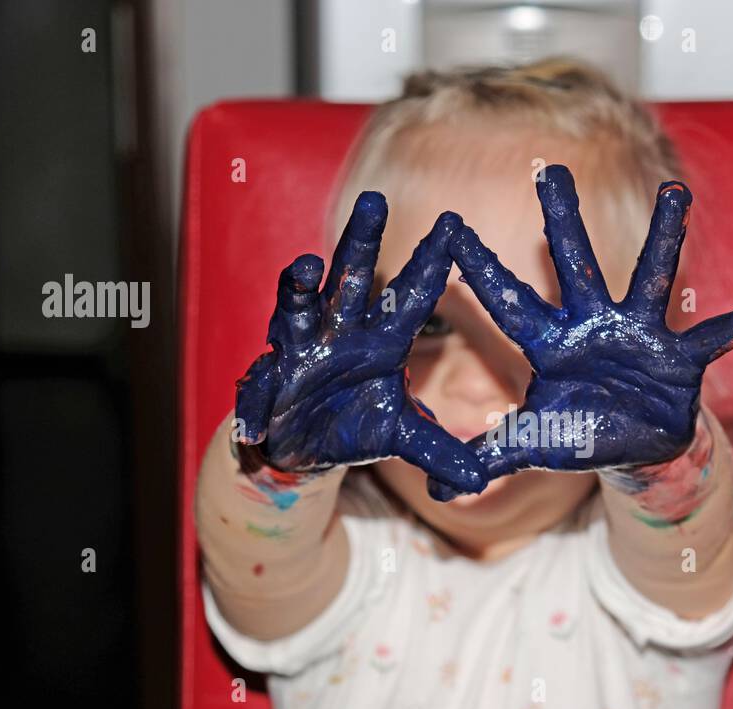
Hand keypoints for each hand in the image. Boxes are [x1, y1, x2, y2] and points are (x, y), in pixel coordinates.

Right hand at [233, 193, 486, 495]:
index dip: (429, 264)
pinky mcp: (267, 378)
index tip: (452, 227)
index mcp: (380, 340)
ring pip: (297, 307)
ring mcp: (300, 349)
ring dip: (297, 288)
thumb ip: (439, 451)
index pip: (409, 297)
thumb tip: (477, 483)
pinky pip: (258, 383)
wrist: (304, 447)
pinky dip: (255, 397)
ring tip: (302, 269)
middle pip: (350, 278)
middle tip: (375, 201)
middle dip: (360, 242)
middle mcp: (339, 332)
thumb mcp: (402, 437)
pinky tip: (255, 413)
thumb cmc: (356, 425)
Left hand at [429, 164, 732, 500]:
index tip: (450, 228)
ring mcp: (640, 335)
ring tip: (677, 194)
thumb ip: (486, 456)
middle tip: (549, 169)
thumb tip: (432, 487)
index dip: (480, 270)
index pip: (509, 302)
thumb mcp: (533, 445)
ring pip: (652, 277)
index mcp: (552, 343)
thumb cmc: (578, 433)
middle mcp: (594, 326)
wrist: (633, 448)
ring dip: (667, 237)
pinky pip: (715, 337)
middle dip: (563, 220)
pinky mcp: (680, 357)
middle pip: (575, 265)